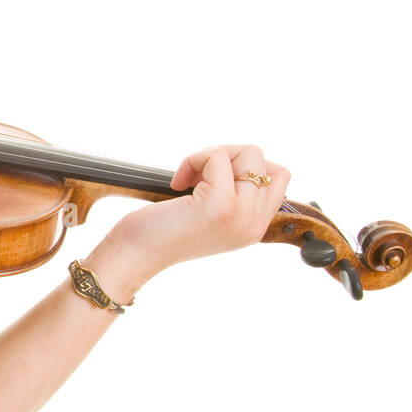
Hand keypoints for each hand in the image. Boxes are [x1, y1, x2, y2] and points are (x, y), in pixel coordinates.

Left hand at [112, 144, 291, 274]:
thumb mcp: (208, 216)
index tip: (212, 180)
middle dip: (228, 156)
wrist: (134, 256)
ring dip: (212, 156)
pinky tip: (177, 182)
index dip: (243, 167)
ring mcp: (239, 215)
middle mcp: (253, 224)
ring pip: (249, 154)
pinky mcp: (219, 205)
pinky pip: (217, 157)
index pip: (277, 178)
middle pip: (263, 162)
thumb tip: (242, 156)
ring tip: (189, 180)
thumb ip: (233, 195)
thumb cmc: (160, 233)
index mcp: (253, 227)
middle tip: (198, 177)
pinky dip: (194, 159)